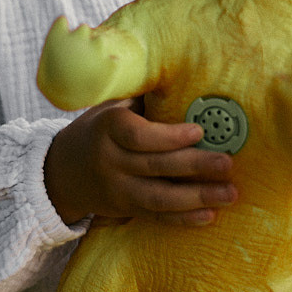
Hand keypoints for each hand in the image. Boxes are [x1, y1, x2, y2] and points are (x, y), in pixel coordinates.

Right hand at [45, 99, 237, 227]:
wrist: (62, 171)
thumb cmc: (100, 129)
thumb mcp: (111, 106)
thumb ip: (143, 97)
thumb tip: (187, 72)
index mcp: (107, 129)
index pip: (138, 136)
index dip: (169, 136)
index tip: (199, 131)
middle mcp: (110, 161)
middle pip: (155, 167)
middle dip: (195, 166)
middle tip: (227, 163)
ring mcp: (117, 190)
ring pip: (158, 198)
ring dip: (197, 197)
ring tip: (230, 193)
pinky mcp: (125, 209)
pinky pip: (156, 216)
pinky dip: (183, 219)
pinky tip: (210, 215)